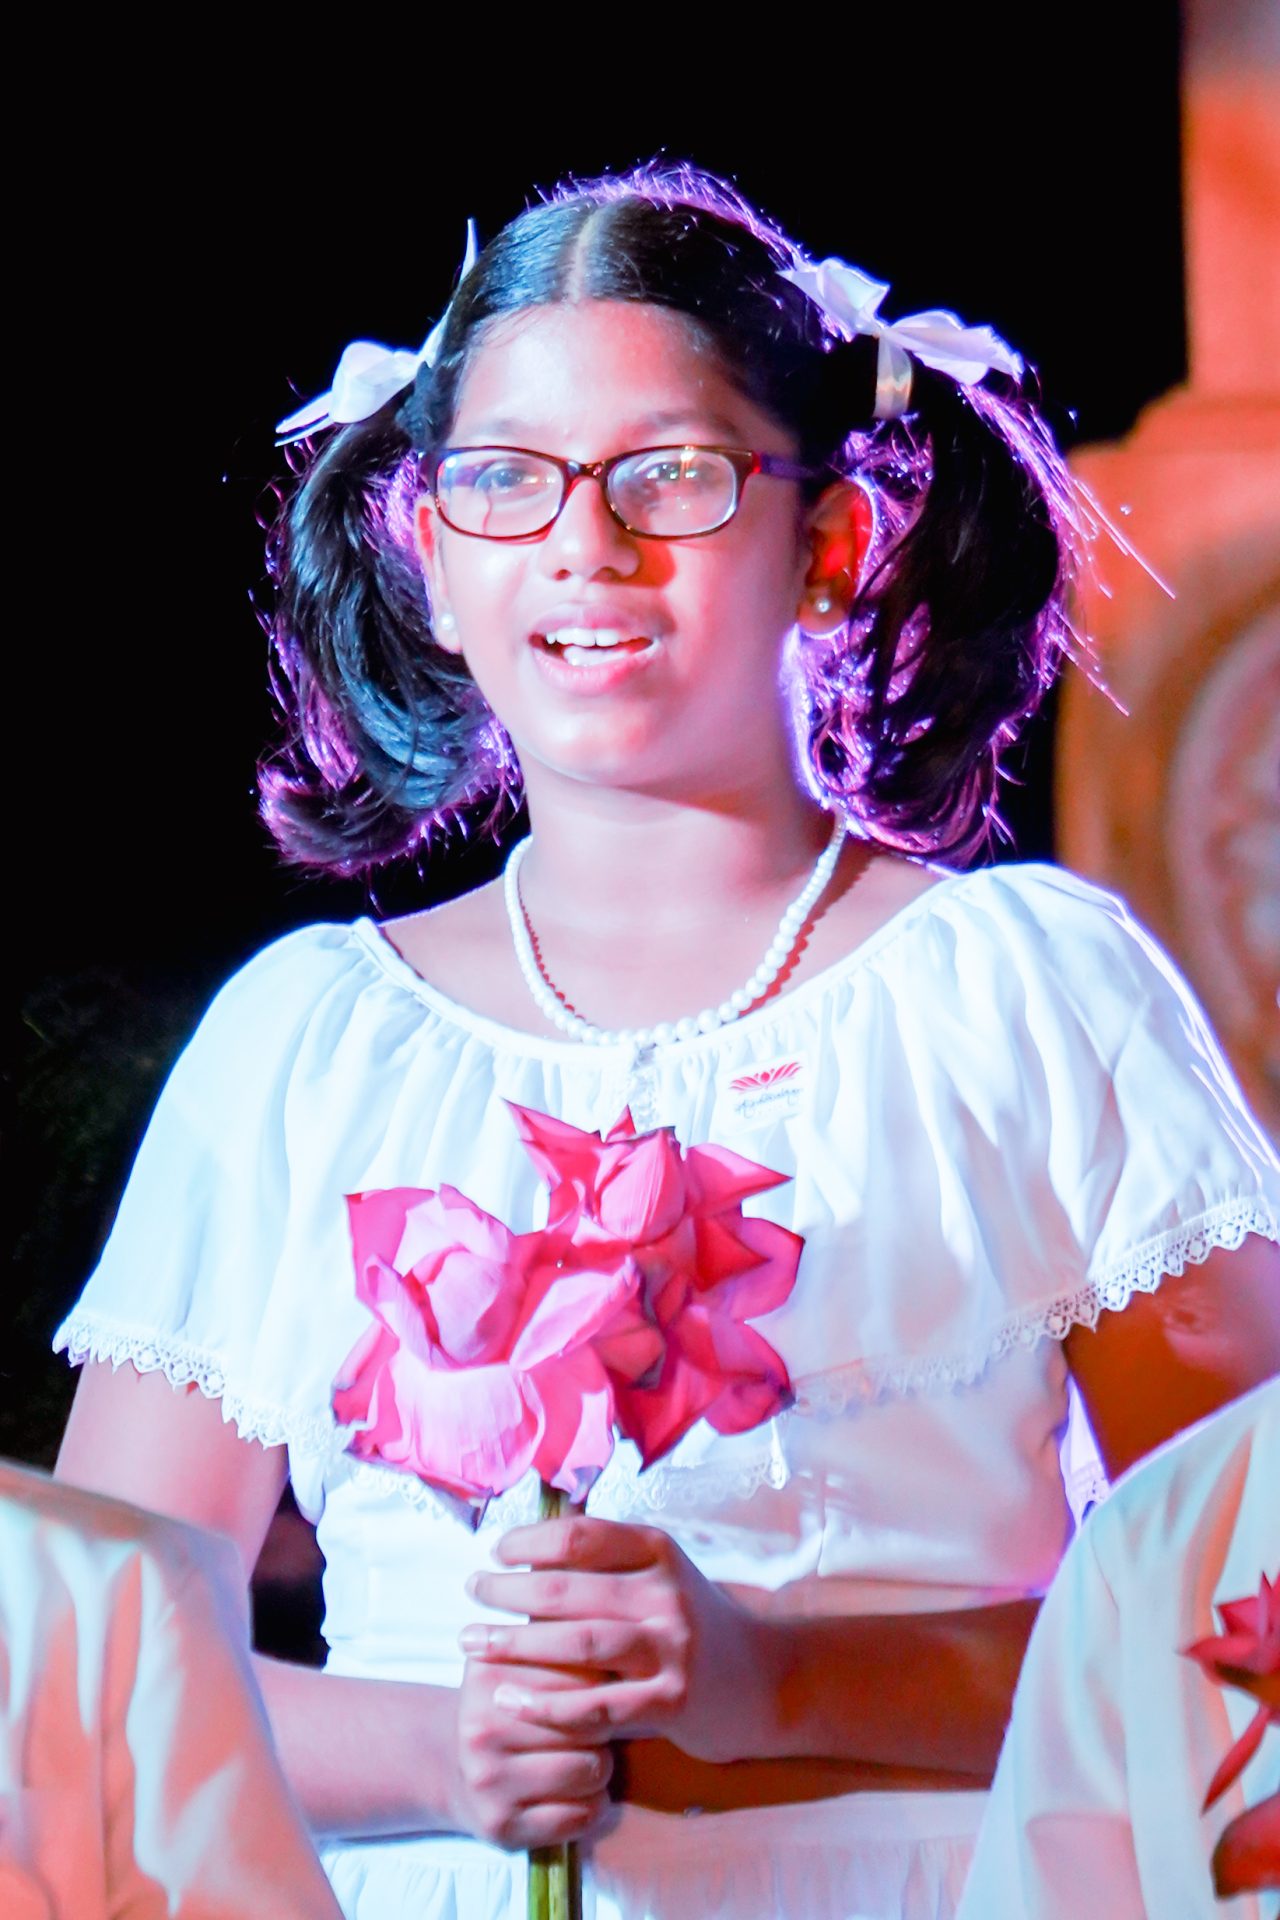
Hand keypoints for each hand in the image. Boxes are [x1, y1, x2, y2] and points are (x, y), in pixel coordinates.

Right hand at [447, 1654, 613, 1850]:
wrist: (457, 1765)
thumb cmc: (511, 1705)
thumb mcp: (524, 1661)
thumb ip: (565, 1640)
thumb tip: (620, 1639)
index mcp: (488, 1673)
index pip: (580, 1670)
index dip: (602, 1681)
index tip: (599, 1685)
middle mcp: (481, 1727)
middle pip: (589, 1721)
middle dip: (605, 1724)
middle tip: (598, 1726)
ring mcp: (488, 1780)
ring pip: (589, 1769)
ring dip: (603, 1766)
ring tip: (591, 1757)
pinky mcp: (502, 1825)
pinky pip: (579, 1815)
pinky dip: (594, 1805)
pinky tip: (582, 1793)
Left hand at [463, 1515, 771, 1764]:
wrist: (765, 1681)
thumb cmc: (694, 1623)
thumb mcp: (663, 1574)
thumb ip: (611, 1558)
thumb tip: (534, 1536)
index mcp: (659, 1551)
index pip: (580, 1536)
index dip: (528, 1541)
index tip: (495, 1552)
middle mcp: (666, 1593)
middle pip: (568, 1588)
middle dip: (507, 1591)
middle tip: (470, 1593)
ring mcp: (671, 1648)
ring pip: (577, 1644)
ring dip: (515, 1644)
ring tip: (472, 1645)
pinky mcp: (672, 1702)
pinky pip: (596, 1706)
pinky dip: (547, 1705)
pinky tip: (511, 1700)